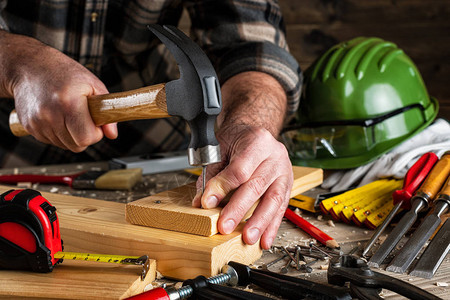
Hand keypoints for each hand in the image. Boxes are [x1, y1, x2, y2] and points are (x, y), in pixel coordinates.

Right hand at [0, 31, 116, 150]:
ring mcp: (37, 122)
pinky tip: (56, 115)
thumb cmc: (64, 72)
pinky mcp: (28, 126)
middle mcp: (50, 115)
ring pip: (64, 145)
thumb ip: (107, 110)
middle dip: (85, 135)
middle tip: (84, 118)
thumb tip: (112, 134)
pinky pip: (51, 141)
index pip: (87, 138)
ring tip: (68, 113)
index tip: (95, 122)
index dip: (96, 133)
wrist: (28, 65)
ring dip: (71, 135)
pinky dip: (58, 133)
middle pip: (76, 146)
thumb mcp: (92, 84)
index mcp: (69, 103)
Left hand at [192, 71, 292, 248]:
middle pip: (256, 186)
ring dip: (259, 222)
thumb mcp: (220, 149)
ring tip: (248, 238)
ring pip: (273, 199)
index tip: (207, 203)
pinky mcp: (288, 185)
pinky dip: (272, 226)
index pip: (239, 169)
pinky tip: (265, 240)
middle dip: (238, 209)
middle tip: (224, 226)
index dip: (222, 187)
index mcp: (257, 141)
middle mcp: (275, 156)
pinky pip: (281, 207)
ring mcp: (284, 171)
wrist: (255, 133)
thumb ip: (211, 174)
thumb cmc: (237, 140)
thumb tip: (201, 201)